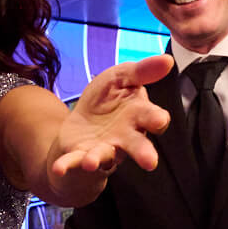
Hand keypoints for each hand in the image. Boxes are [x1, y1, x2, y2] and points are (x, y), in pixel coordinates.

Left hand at [47, 55, 175, 179]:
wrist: (83, 123)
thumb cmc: (108, 99)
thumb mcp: (121, 77)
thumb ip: (142, 71)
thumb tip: (168, 60)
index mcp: (138, 115)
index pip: (152, 117)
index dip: (157, 119)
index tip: (160, 120)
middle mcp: (125, 137)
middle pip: (137, 145)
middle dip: (143, 152)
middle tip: (150, 162)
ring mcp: (103, 149)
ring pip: (104, 156)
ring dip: (97, 159)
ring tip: (91, 162)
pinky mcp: (81, 156)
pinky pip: (74, 161)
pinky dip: (67, 165)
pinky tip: (58, 168)